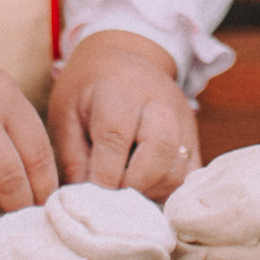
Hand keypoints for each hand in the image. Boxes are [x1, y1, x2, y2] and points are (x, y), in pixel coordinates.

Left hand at [48, 30, 200, 200]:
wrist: (123, 58)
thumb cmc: (87, 89)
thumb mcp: (66, 114)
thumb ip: (74, 158)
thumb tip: (84, 201)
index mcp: (120, 90)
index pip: (116, 141)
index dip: (104, 178)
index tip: (90, 202)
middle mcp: (158, 101)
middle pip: (158, 153)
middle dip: (132, 186)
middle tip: (110, 199)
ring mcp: (182, 117)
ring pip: (178, 169)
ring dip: (151, 192)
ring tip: (126, 194)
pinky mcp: (194, 134)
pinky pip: (191, 173)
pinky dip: (170, 190)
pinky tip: (146, 191)